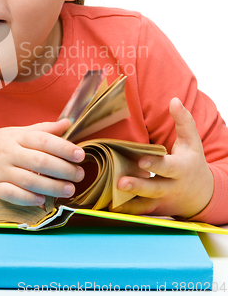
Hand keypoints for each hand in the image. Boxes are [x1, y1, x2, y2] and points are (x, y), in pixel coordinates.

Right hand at [0, 119, 85, 205]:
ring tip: (69, 190)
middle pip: (39, 161)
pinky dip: (28, 198)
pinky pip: (11, 194)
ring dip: (51, 186)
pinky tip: (42, 200)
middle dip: (63, 169)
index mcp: (17, 137)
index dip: (63, 147)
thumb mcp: (18, 132)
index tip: (80, 155)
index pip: (43, 140)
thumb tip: (68, 123)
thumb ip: (43, 130)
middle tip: (79, 175)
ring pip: (28, 180)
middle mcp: (8, 153)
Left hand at [111, 98, 213, 217]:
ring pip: (145, 203)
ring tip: (111, 194)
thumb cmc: (192, 163)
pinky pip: (140, 211)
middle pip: (154, 188)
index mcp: (180, 169)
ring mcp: (162, 200)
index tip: (141, 160)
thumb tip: (174, 100)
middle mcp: (171, 187)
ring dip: (128, 200)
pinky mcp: (154, 209)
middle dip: (138, 186)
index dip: (155, 164)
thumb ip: (183, 121)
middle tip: (120, 182)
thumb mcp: (192, 142)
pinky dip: (126, 210)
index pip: (168, 167)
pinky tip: (110, 205)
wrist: (202, 195)